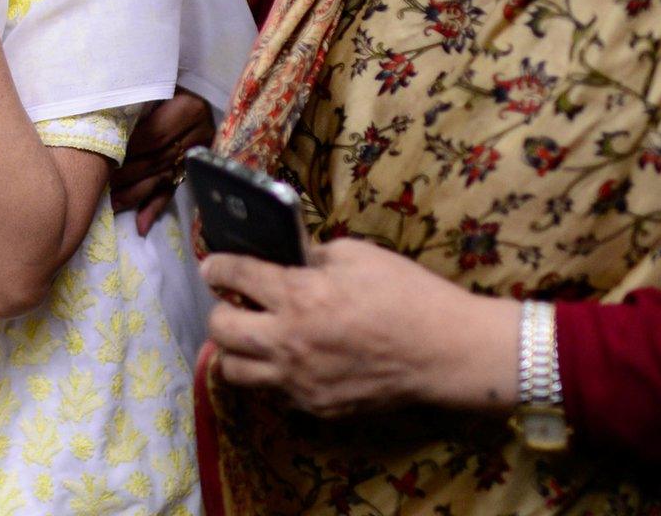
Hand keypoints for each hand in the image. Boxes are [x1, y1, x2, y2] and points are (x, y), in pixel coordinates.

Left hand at [110, 90, 211, 234]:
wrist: (185, 88)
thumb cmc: (158, 84)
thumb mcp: (151, 86)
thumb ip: (136, 102)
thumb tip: (104, 122)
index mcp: (188, 108)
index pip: (153, 135)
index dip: (127, 148)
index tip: (101, 157)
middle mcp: (198, 132)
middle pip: (157, 159)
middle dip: (127, 174)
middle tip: (100, 184)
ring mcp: (197, 153)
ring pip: (162, 177)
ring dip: (136, 194)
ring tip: (112, 204)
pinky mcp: (192, 169)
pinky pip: (173, 190)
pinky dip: (154, 208)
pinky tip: (141, 225)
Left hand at [201, 238, 518, 418]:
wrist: (446, 351)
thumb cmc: (407, 294)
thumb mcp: (357, 255)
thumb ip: (311, 255)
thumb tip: (283, 257)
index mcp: (298, 295)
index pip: (232, 275)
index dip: (217, 265)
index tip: (214, 265)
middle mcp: (289, 341)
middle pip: (219, 329)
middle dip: (220, 310)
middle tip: (235, 302)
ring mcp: (299, 381)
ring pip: (234, 371)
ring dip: (236, 349)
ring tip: (254, 335)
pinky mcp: (315, 407)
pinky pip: (272, 392)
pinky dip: (270, 374)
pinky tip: (289, 358)